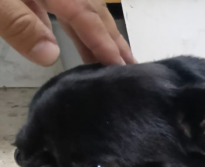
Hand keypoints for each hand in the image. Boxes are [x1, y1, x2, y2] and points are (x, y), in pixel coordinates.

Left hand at [0, 0, 133, 65]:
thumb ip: (19, 24)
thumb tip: (50, 55)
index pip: (86, 16)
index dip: (105, 42)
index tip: (122, 68)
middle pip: (92, 10)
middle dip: (113, 39)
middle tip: (132, 67)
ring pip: (79, 9)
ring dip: (96, 35)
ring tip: (111, 61)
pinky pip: (63, 8)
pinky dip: (75, 26)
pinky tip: (78, 42)